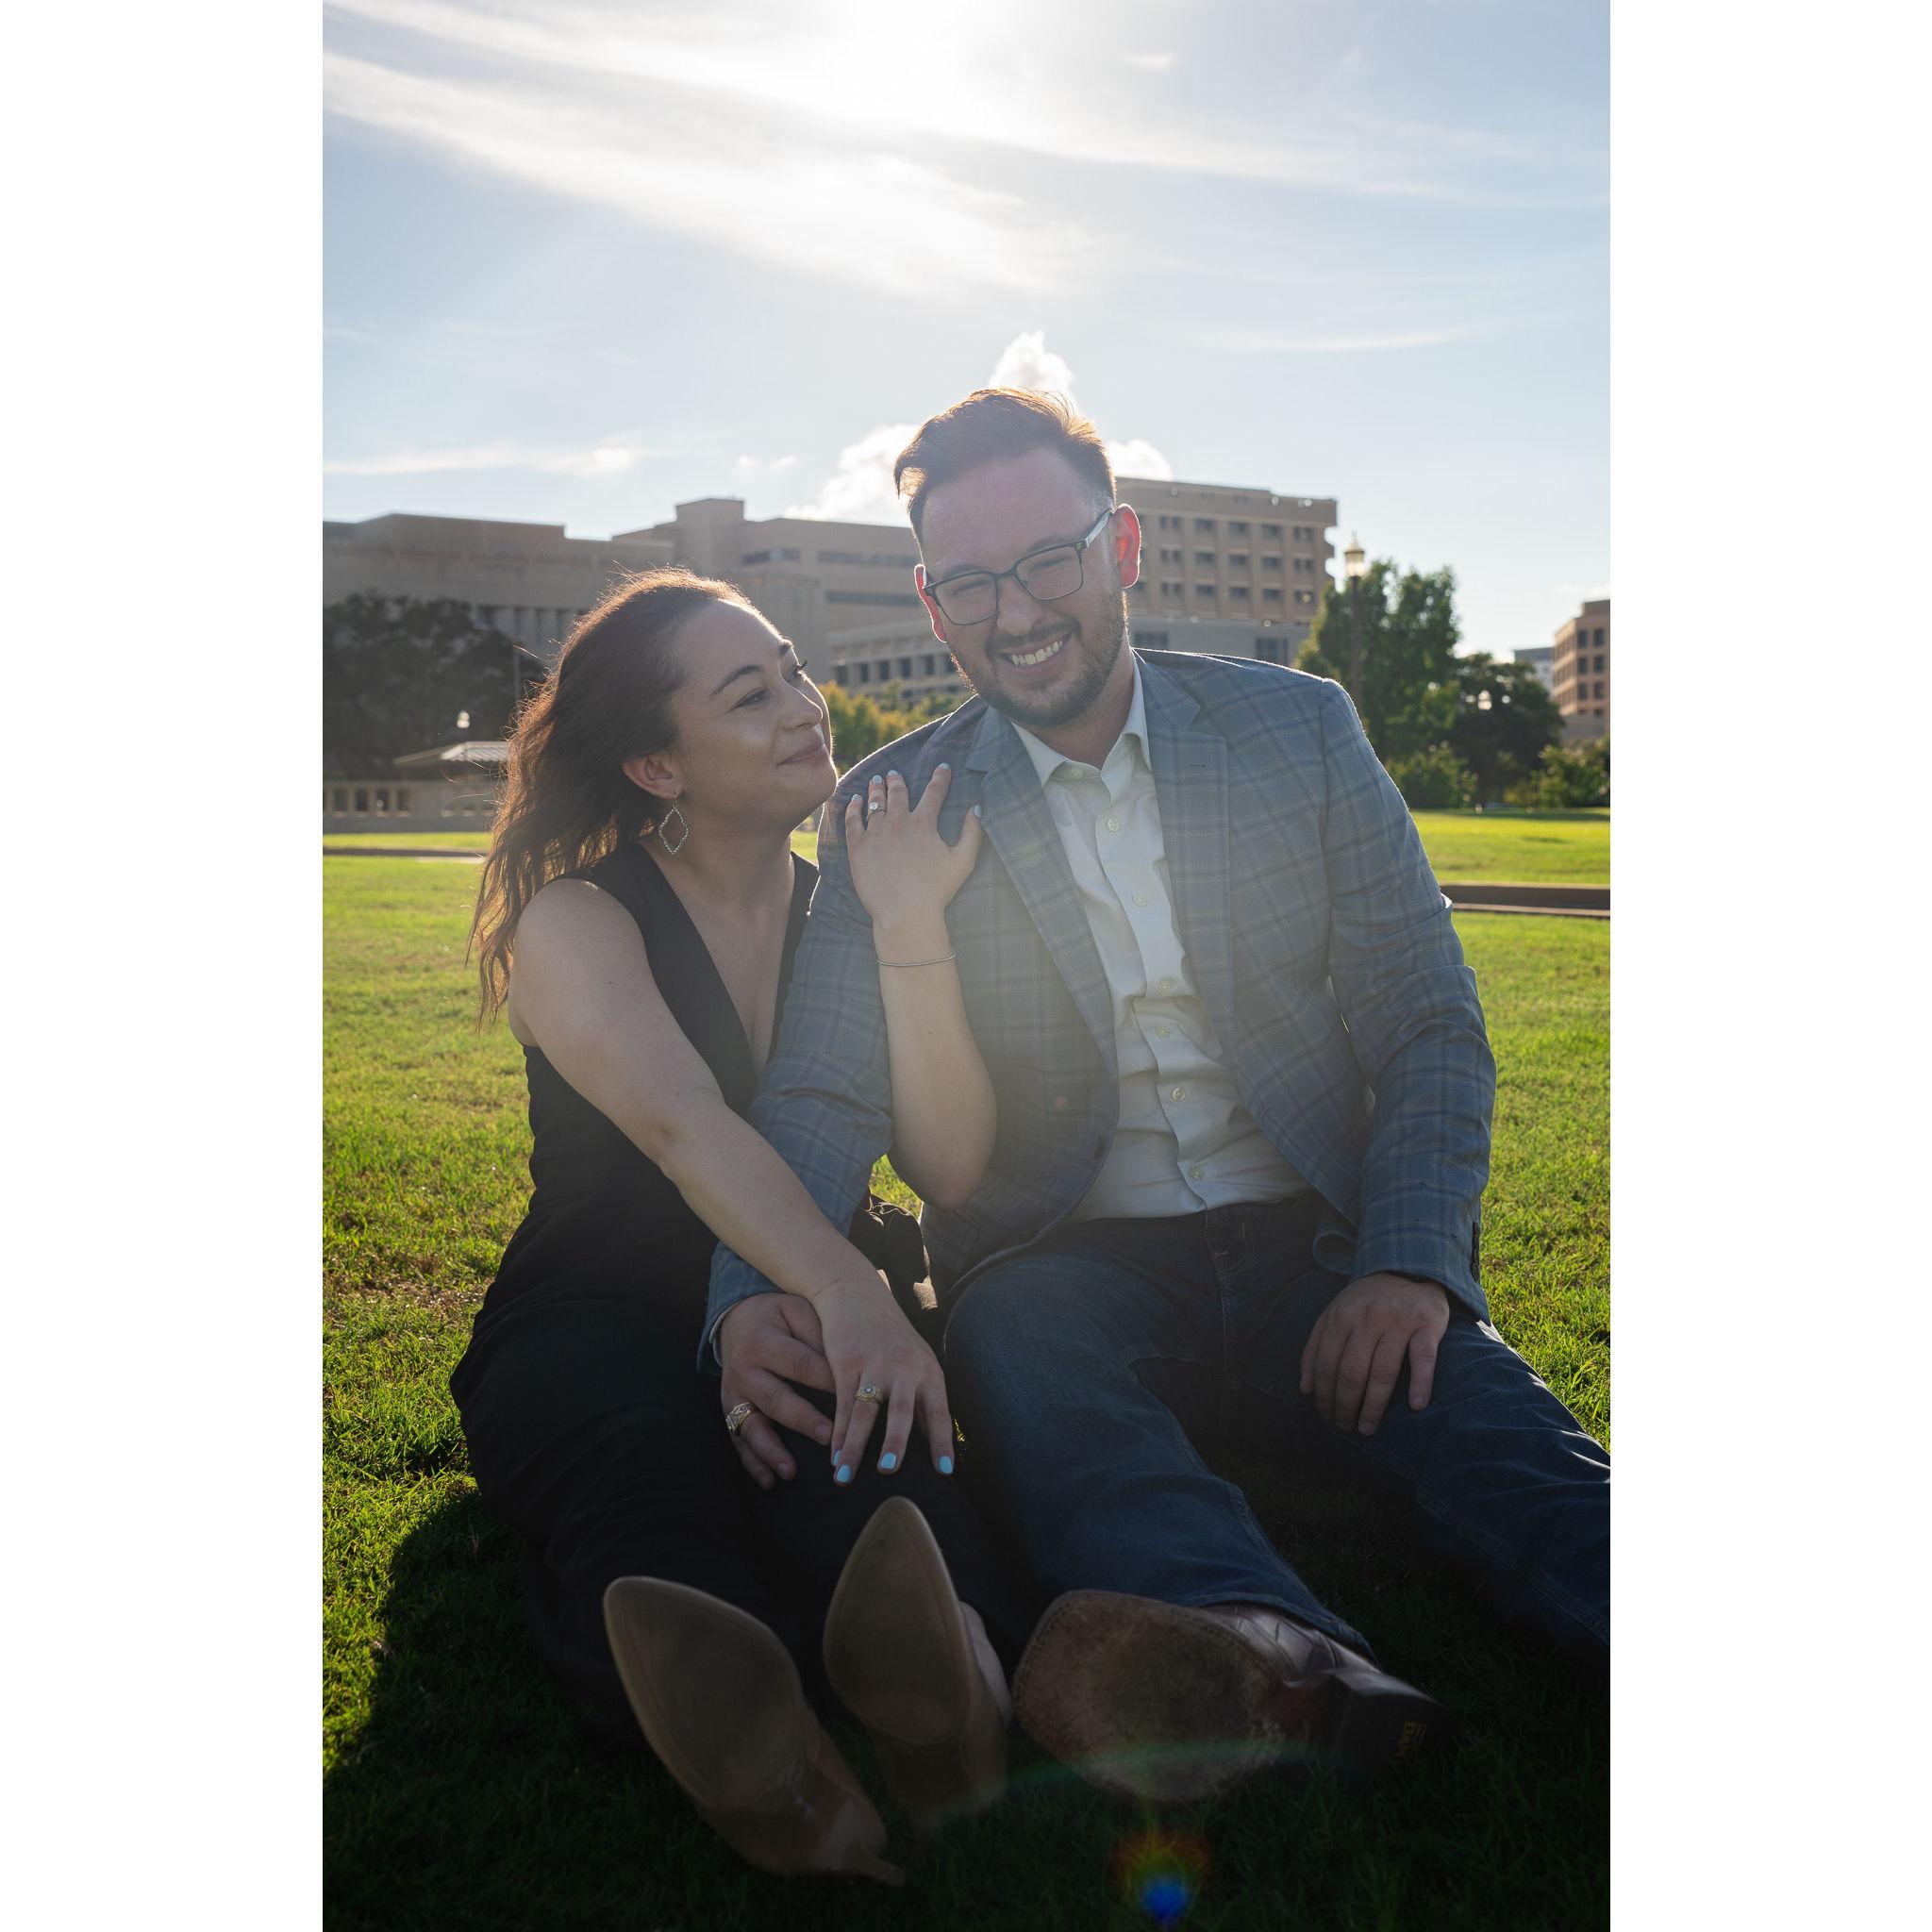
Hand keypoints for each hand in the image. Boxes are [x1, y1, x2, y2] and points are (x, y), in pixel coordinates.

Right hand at [718, 1293, 835, 1489]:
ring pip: (751, 1425)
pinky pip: (739, 1440)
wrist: (737, 1318)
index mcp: (762, 1342)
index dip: (827, 1380)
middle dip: (802, 1419)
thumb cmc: (779, 1316)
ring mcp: (734, 1394)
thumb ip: (818, 1333)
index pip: (800, 1364)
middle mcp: (743, 1370)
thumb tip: (847, 1363)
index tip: (856, 1397)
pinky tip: (770, 1481)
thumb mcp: (797, 1311)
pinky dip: (753, 1462)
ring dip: (771, 1450)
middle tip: (829, 1436)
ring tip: (792, 1471)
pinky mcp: (730, 1410)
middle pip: (774, 1398)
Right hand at [812, 1275, 954, 1481]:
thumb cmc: (892, 1339)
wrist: (857, 1297)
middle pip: (902, 1411)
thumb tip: (936, 1445)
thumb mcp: (917, 1362)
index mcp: (928, 1371)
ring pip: (865, 1411)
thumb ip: (925, 1399)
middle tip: (889, 1471)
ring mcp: (874, 1364)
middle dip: (895, 1442)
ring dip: (855, 1446)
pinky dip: (838, 1432)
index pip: (939, 1412)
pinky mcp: (847, 1362)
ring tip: (845, 1478)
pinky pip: (842, 1403)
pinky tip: (833, 1454)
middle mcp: (905, 1368)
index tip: (944, 1471)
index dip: (941, 1442)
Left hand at [844, 765, 984, 933]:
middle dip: (898, 780)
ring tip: (876, 780)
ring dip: (876, 789)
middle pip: (898, 793)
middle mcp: (898, 822)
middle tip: (895, 774)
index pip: (934, 793)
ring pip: (875, 802)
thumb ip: (972, 833)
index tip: (943, 767)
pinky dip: (854, 807)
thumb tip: (977, 809)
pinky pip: (853, 820)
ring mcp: (876, 833)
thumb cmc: (936, 891)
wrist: (904, 913)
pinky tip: (855, 800)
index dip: (940, 778)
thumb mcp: (963, 861)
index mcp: (924, 824)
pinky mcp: (858, 847)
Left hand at [1299, 1273, 1449, 1436]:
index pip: (1327, 1363)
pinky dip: (1421, 1383)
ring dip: (1374, 1406)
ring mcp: (1398, 1321)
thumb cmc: (1367, 1303)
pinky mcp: (1427, 1324)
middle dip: (1345, 1405)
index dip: (1324, 1395)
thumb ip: (1315, 1348)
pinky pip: (1423, 1358)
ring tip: (1367, 1428)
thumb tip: (1305, 1389)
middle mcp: (1368, 1317)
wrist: (1409, 1269)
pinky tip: (1416, 1406)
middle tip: (1345, 1427)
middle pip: (1352, 1371)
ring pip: (1383, 1371)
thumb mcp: (1335, 1316)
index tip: (1326, 1416)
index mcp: (1342, 1316)